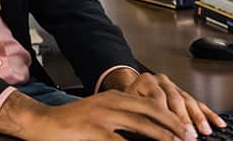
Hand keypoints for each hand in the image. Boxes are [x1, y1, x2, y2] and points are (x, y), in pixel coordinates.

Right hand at [0, 89, 189, 140]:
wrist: (43, 123)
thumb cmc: (72, 121)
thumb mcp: (100, 112)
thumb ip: (121, 117)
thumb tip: (147, 130)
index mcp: (115, 97)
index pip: (150, 103)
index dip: (169, 114)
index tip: (185, 126)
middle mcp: (111, 103)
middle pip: (150, 111)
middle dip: (172, 123)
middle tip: (189, 135)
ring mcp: (103, 117)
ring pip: (140, 125)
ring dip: (162, 135)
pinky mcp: (94, 131)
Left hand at [108, 70, 226, 138]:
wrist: (125, 94)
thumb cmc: (125, 107)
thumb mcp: (129, 112)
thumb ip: (141, 123)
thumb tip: (157, 134)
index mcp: (143, 82)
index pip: (158, 101)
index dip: (166, 119)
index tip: (173, 134)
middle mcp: (159, 80)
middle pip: (175, 100)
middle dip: (184, 120)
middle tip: (190, 134)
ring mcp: (172, 85)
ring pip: (188, 100)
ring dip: (198, 118)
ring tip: (204, 131)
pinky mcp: (182, 92)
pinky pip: (197, 102)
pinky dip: (207, 113)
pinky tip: (217, 123)